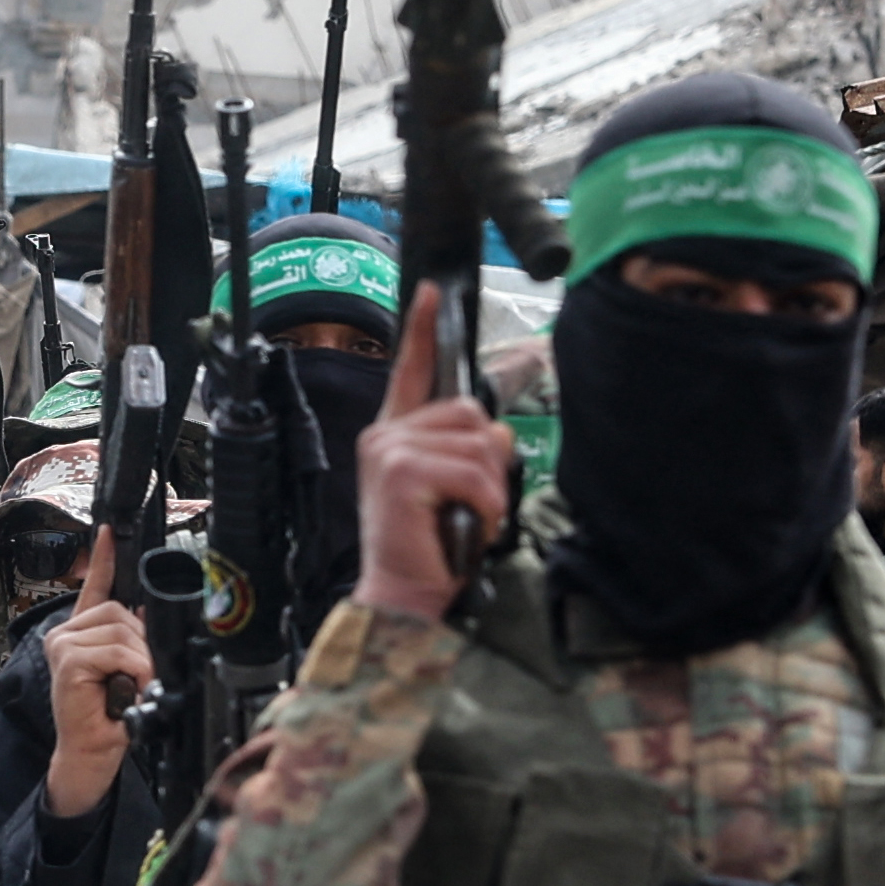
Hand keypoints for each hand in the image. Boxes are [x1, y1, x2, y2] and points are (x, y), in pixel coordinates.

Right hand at [44, 539, 152, 818]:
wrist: (91, 754)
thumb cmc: (111, 719)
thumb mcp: (130, 673)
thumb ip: (132, 644)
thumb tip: (149, 617)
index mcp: (82, 634)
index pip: (94, 587)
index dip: (103, 558)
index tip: (110, 530)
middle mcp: (66, 635)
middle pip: (120, 612)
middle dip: (143, 645)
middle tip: (142, 677)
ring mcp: (62, 646)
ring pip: (121, 630)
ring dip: (141, 662)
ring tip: (135, 687)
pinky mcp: (67, 661)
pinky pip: (115, 650)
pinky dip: (133, 669)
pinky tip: (128, 688)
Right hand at [354, 287, 520, 625]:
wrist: (402, 593)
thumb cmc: (428, 547)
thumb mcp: (453, 489)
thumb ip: (468, 452)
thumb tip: (498, 432)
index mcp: (394, 435)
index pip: (410, 371)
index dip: (423, 331)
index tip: (429, 292)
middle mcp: (386, 435)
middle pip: (469, 412)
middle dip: (488, 461)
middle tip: (471, 503)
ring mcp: (390, 450)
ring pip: (479, 444)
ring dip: (489, 489)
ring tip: (466, 519)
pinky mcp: (402, 472)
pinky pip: (475, 474)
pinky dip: (485, 507)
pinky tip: (465, 527)